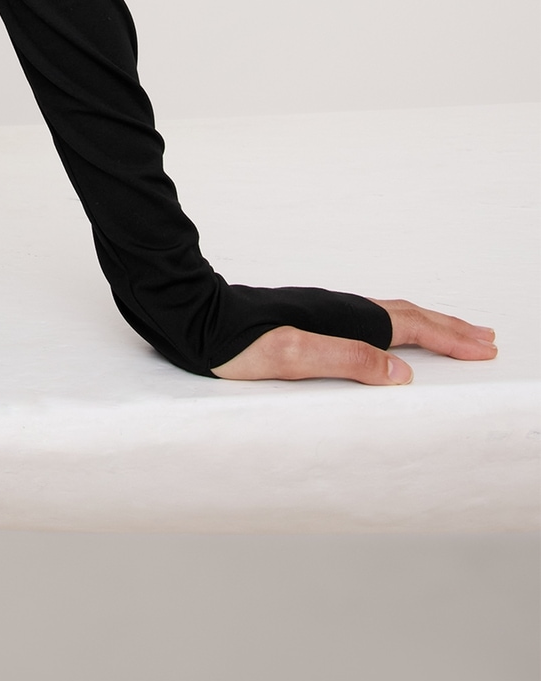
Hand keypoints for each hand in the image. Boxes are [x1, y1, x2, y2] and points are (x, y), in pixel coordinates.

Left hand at [212, 300, 496, 384]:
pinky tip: (392, 335)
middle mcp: (335, 309)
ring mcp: (323, 312)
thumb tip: (401, 371)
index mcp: (339, 318)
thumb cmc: (235, 345)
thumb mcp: (290, 358)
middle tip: (486, 339)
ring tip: (453, 333)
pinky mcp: (308, 318)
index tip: (484, 349)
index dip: (448, 338)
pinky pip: (368, 319)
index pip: (408, 327)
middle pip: (406, 315)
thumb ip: (345, 360)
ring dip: (426, 324)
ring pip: (388, 314)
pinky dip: (396, 325)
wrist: (194, 319)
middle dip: (448, 328)